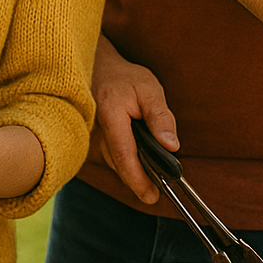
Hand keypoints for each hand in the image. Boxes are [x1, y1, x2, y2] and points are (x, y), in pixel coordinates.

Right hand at [91, 35, 178, 204]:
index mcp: (110, 113)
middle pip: (117, 162)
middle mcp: (95, 126)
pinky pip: (110, 154)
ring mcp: (90, 132)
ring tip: (152, 173)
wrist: (99, 66)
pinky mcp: (92, 136)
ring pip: (113, 161)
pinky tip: (138, 158)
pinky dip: (125, 161)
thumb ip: (161, 117)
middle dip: (137, 179)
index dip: (137, 178)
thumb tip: (172, 147)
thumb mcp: (150, 89)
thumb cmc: (125, 77)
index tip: (151, 197)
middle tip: (157, 190)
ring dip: (132, 170)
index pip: (123, 153)